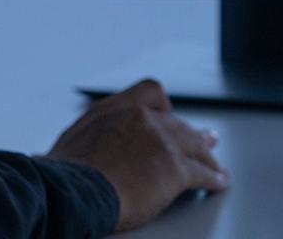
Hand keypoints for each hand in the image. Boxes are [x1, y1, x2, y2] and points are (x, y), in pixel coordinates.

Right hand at [47, 79, 229, 231]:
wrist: (74, 189)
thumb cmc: (64, 174)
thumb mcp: (68, 143)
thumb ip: (84, 140)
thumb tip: (64, 154)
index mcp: (114, 110)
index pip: (149, 92)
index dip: (164, 106)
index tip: (169, 115)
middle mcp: (141, 118)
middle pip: (177, 122)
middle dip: (192, 134)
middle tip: (204, 139)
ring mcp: (161, 141)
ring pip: (195, 144)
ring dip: (208, 156)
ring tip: (216, 164)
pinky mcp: (175, 168)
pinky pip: (203, 172)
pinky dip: (213, 178)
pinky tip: (218, 182)